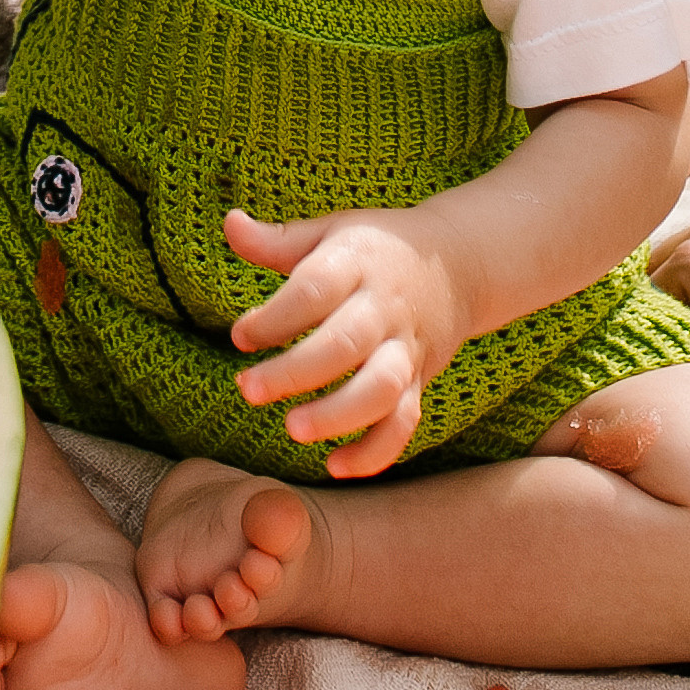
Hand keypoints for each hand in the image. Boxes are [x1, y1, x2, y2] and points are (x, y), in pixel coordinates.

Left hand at [222, 205, 466, 479]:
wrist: (459, 263)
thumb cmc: (376, 248)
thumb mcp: (330, 231)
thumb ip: (278, 239)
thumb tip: (230, 223)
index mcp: (356, 263)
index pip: (315, 289)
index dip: (276, 316)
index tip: (240, 336)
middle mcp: (384, 307)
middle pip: (344, 344)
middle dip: (295, 371)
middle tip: (248, 389)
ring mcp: (406, 348)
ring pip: (380, 389)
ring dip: (337, 415)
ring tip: (292, 430)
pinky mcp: (420, 381)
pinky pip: (404, 423)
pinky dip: (375, 451)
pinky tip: (334, 465)